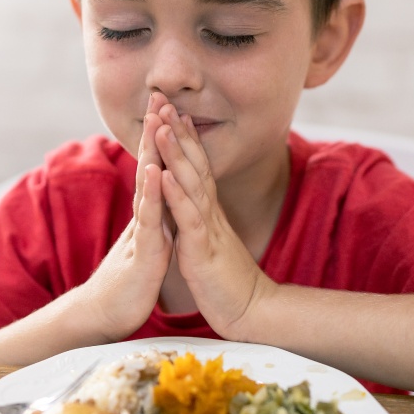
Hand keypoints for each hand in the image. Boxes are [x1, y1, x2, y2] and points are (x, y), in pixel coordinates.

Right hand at [78, 94, 174, 341]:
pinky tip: (154, 171)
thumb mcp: (149, 245)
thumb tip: (160, 201)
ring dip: (151, 153)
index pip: (156, 168)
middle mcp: (144, 217)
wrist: (108, 317)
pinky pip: (150, 220)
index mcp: (150, 215)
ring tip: (156, 122)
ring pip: (148, 186)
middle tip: (159, 96)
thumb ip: (154, 222)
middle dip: (154, 132)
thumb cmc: (129, 283)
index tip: (168, 106)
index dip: (161, 138)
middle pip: (149, 167)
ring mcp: (142, 233)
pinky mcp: (145, 253)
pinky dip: (152, 194)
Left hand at [153, 103, 277, 339]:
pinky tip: (164, 176)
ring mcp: (208, 229)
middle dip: (178, 132)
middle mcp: (210, 213)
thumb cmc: (227, 281)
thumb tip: (189, 204)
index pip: (196, 166)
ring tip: (161, 126)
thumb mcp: (209, 243)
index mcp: (209, 212)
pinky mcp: (203, 250)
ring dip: (176, 154)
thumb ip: (200, 221)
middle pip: (194, 164)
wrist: (251, 312)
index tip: (171, 110)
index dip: (184, 138)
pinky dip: (176, 195)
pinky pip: (189, 219)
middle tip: (164, 101)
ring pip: (191, 184)